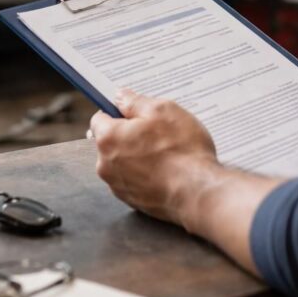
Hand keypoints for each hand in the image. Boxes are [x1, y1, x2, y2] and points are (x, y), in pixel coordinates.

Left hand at [91, 91, 217, 226]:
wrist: (198, 193)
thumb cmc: (182, 151)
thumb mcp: (162, 111)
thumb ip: (135, 102)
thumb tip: (121, 96)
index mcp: (108, 138)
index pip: (99, 118)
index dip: (117, 112)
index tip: (133, 112)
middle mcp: (106, 164)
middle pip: (111, 141)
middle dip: (128, 134)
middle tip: (156, 131)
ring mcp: (118, 185)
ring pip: (122, 161)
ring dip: (137, 154)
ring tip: (165, 153)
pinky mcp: (132, 200)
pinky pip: (133, 179)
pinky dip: (145, 173)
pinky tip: (166, 169)